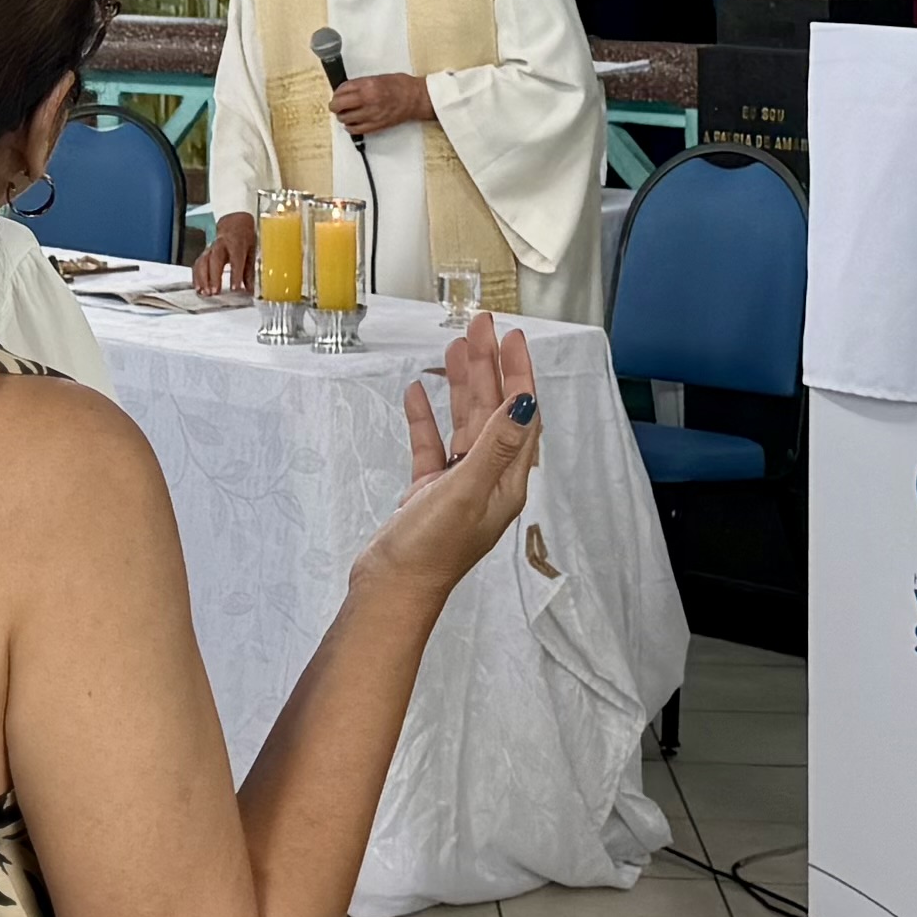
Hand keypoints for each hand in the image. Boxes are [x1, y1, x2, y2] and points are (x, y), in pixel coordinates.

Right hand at [196, 212, 261, 300]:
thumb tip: (250, 289)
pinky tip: (198, 288)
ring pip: (203, 262)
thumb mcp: (252, 251)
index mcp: (237, 243)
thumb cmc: (244, 238)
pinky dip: (196, 277)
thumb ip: (249, 271)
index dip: (235, 275)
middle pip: (215, 260)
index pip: (236, 260)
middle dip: (214, 277)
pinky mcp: (204, 253)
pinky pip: (197, 264)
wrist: (234, 223)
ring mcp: (211, 248)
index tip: (235, 289)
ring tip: (205, 292)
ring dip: (202, 278)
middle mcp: (221, 245)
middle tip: (215, 291)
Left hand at [329, 72, 431, 138]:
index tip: (337, 94)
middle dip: (334, 105)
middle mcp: (367, 99)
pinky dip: (350, 127)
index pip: (342, 89)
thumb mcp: (378, 78)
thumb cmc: (401, 86)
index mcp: (368, 85)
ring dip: (342, 116)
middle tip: (335, 105)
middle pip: (339, 105)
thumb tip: (347, 90)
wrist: (416, 98)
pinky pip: (356, 130)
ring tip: (345, 114)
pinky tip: (351, 124)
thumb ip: (362, 84)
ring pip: (345, 118)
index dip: (337, 92)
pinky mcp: (376, 125)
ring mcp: (371, 114)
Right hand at [361, 313, 545, 597]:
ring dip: (460, 385)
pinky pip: (431, 444)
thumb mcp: (467, 492)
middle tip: (479, 327)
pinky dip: (426, 418)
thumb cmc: (431, 550)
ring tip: (454, 347)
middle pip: (493, 411)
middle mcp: (487, 480)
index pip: (522, 416)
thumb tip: (525, 403)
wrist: (392, 588)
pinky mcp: (428, 492)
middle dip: (488, 367)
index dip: (519, 374)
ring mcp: (457, 485)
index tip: (513, 338)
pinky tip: (416, 393)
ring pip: (463, 423)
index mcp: (507, 481)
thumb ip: (495, 445)